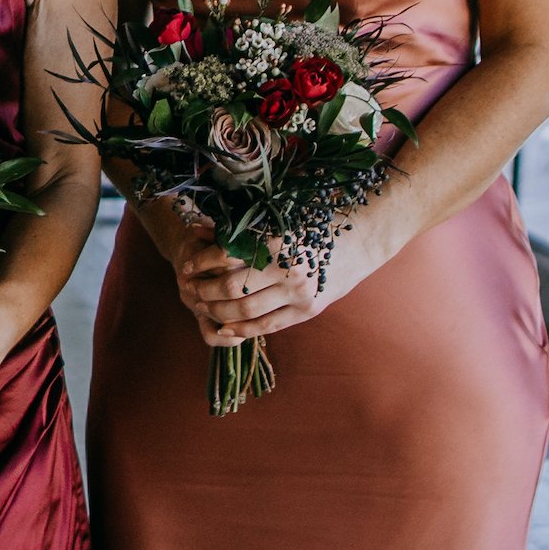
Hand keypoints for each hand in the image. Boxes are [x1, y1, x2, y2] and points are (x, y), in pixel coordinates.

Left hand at [171, 221, 385, 347]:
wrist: (362, 239)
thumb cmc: (314, 223)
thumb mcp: (278, 219)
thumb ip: (239, 229)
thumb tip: (199, 230)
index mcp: (278, 241)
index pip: (227, 256)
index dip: (202, 263)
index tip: (186, 266)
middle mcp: (289, 269)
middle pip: (233, 288)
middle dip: (206, 291)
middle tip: (190, 290)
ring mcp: (300, 293)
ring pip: (247, 311)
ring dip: (219, 311)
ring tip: (203, 306)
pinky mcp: (308, 310)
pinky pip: (268, 326)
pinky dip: (242, 329)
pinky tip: (225, 326)